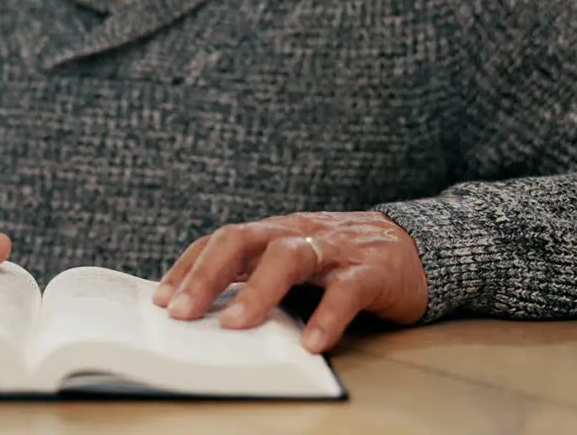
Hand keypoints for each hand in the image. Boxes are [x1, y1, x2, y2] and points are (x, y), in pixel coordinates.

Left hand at [152, 212, 427, 352]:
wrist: (417, 247)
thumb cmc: (342, 262)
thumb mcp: (295, 264)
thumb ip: (259, 280)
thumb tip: (207, 313)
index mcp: (274, 232)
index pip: (220, 242)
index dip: (189, 267)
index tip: (160, 298)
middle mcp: (297, 233)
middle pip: (243, 240)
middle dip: (207, 275)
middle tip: (180, 312)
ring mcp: (334, 249)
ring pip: (289, 257)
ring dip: (257, 291)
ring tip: (235, 325)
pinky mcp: (371, 271)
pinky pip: (346, 291)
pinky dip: (327, 317)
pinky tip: (311, 344)